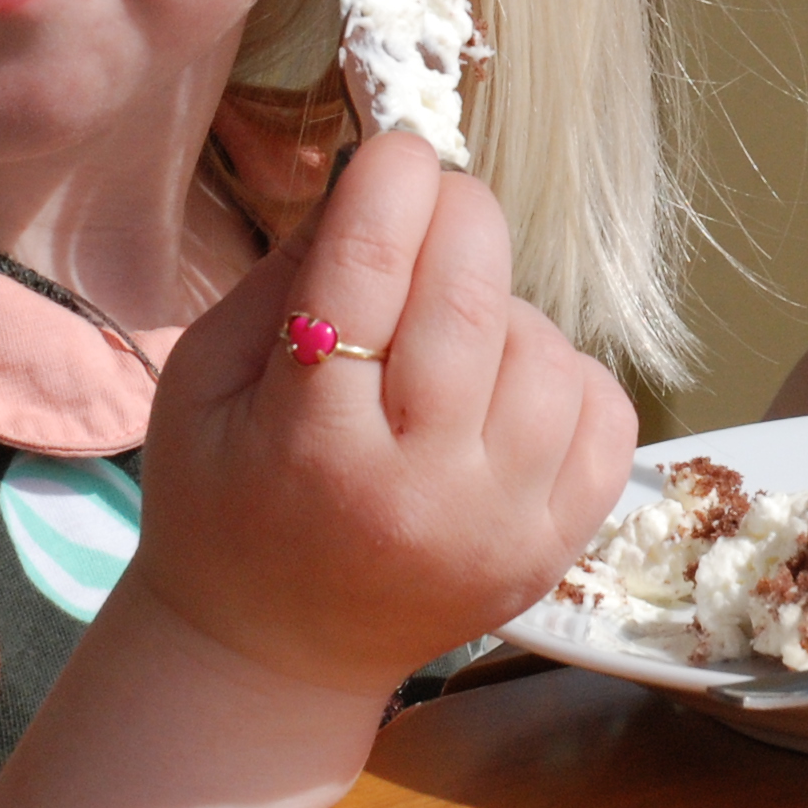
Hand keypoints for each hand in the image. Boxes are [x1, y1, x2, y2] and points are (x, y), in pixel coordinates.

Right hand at [131, 129, 637, 693]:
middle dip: (459, 217)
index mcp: (310, 445)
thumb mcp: (205, 381)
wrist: (275, 655)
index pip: (369, 266)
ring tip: (448, 338)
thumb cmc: (226, 504)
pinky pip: (602, 410)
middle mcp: (417, 491)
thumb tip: (379, 179)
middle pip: (473, 297)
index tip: (396, 152)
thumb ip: (286, 273)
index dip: (392, 179)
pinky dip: (560, 373)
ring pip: (545, 347)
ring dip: (504, 309)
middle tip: (432, 210)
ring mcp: (501, 527)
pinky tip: (501, 390)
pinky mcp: (556, 547)